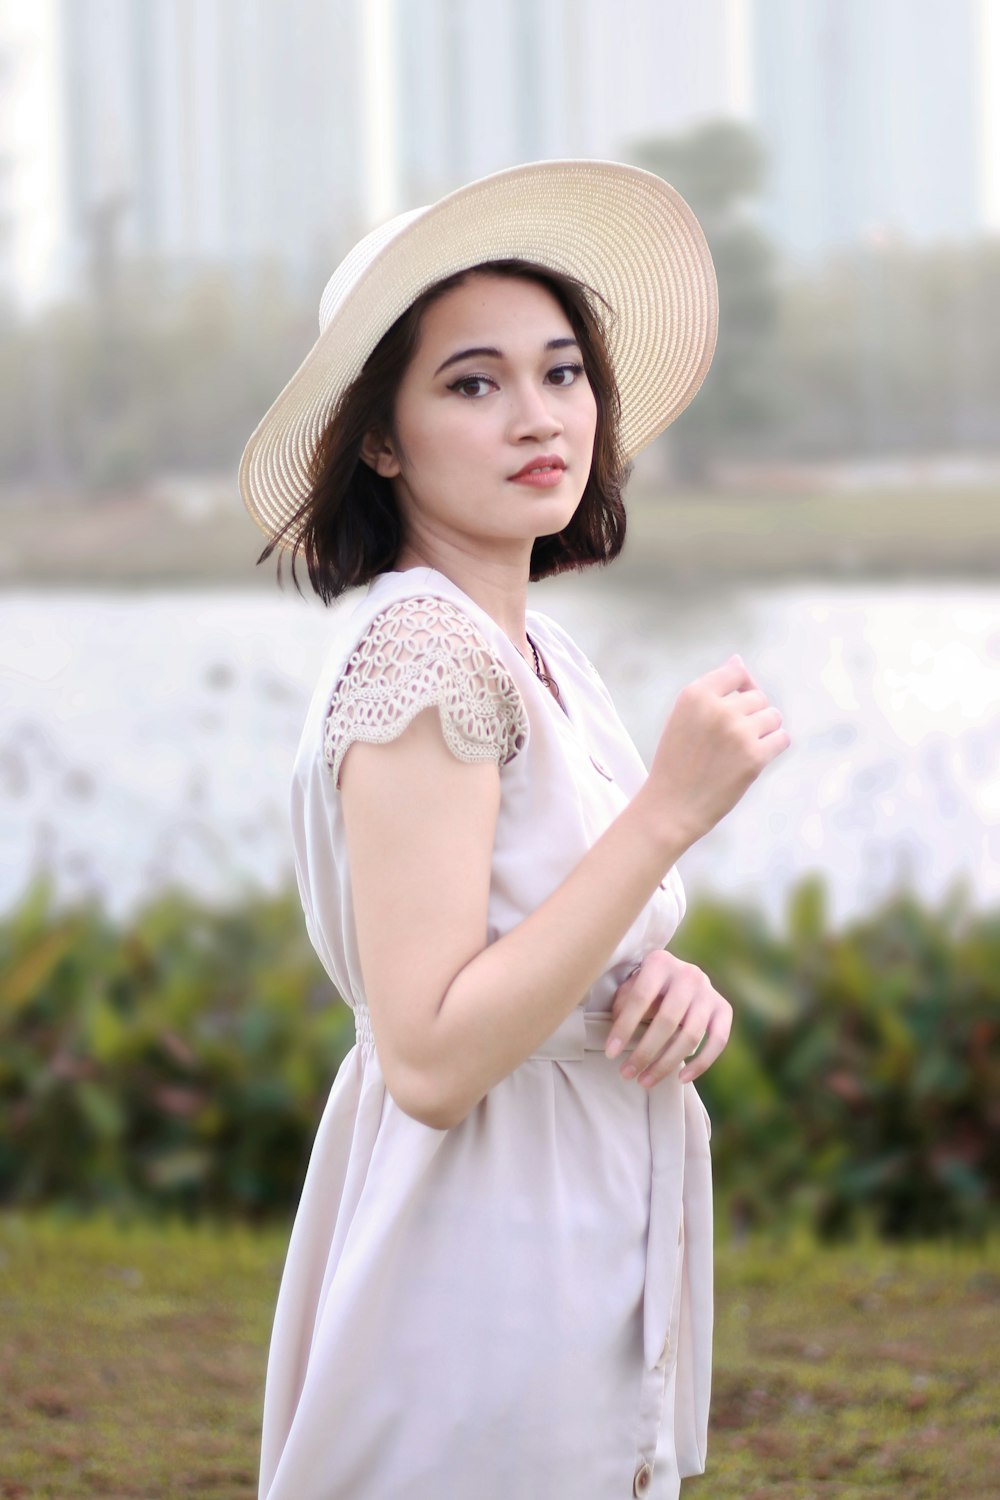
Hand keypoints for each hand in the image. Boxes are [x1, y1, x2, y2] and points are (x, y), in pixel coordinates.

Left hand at [605, 949, 731, 1087]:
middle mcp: (688, 974)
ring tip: (645, 1081)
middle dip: (645, 1052)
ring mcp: (709, 991)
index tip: (610, 1054)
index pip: (640, 998)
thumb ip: (623, 1005)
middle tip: (627, 1073)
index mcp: (660, 962)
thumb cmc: (646, 986)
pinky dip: (701, 1064)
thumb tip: (619, 1036)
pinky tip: (681, 1079)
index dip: (624, 1028)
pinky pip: (718, 1041)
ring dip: (666, 1064)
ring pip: (691, 1036)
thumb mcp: (630, 987)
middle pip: (667, 1020)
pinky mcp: (724, 1008)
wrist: (679, 975)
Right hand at [643, 654, 789, 851]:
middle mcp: (718, 709)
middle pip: (758, 697)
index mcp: (695, 694)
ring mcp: (738, 732)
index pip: (737, 672)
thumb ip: (712, 689)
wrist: (671, 806)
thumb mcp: (684, 716)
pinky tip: (754, 758)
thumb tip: (738, 660)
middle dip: (751, 715)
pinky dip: (773, 747)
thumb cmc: (678, 761)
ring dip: (764, 731)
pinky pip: (782, 738)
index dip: (741, 688)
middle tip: (730, 740)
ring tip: (742, 749)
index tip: (731, 709)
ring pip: (773, 716)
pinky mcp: (754, 757)